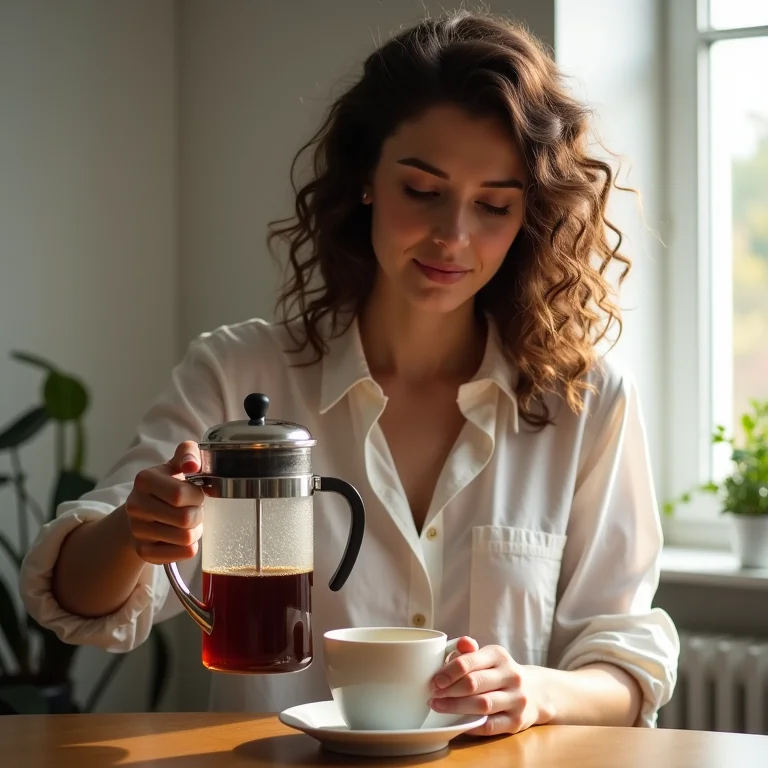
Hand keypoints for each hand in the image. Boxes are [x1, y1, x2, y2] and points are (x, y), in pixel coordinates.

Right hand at [124, 441, 205, 564]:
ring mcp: (137, 531)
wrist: (143, 510)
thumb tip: (192, 464)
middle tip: (194, 508)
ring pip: (186, 538)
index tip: (196, 492)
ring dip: (196, 530)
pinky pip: (183, 554)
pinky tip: (181, 535)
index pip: (179, 495)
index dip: (197, 495)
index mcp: (143, 480)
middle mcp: (135, 506)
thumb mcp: (177, 463)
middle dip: (198, 513)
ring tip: (188, 522)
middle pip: (185, 519)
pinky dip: (189, 546)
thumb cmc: (168, 484)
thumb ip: (189, 453)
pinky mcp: (143, 551)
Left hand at [429, 638, 552, 736]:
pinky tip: (458, 723)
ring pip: (482, 705)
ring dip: (456, 707)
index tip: (434, 681)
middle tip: (433, 695)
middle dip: (449, 690)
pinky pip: (490, 725)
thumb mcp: (488, 656)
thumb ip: (470, 652)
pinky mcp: (517, 721)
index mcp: (499, 655)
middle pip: (474, 683)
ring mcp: (516, 699)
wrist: (536, 692)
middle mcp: (511, 676)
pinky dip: (472, 725)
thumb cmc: (500, 672)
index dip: (448, 672)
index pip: (469, 661)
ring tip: (438, 707)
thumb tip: (459, 643)